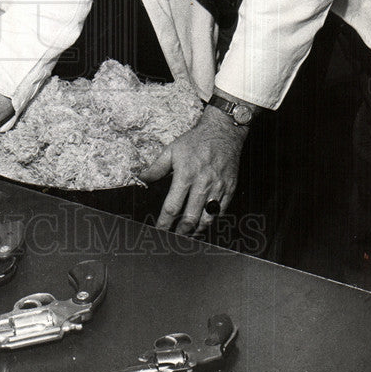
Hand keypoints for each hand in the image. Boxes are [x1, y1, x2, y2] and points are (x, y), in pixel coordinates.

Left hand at [141, 106, 247, 235]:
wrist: (222, 132)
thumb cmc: (195, 141)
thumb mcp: (172, 150)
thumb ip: (156, 168)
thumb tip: (141, 179)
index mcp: (185, 176)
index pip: (173, 206)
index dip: (165, 222)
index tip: (160, 230)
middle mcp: (202, 184)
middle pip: (190, 217)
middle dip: (181, 232)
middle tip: (175, 238)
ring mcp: (218, 188)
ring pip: (208, 218)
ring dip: (197, 230)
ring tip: (189, 236)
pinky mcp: (229, 188)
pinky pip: (221, 211)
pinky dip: (212, 220)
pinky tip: (205, 223)